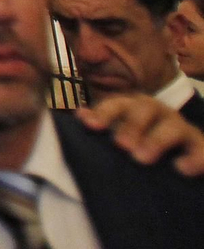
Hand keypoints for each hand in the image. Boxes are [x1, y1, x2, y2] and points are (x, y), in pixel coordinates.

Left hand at [78, 93, 203, 174]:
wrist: (183, 154)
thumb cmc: (143, 142)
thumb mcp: (123, 134)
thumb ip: (103, 125)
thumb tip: (80, 115)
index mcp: (135, 107)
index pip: (118, 104)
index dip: (104, 113)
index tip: (90, 125)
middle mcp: (159, 113)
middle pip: (145, 110)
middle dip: (132, 125)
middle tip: (120, 145)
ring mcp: (182, 129)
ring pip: (172, 127)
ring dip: (157, 141)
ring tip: (141, 158)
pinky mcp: (201, 148)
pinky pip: (201, 151)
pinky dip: (194, 158)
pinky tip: (182, 168)